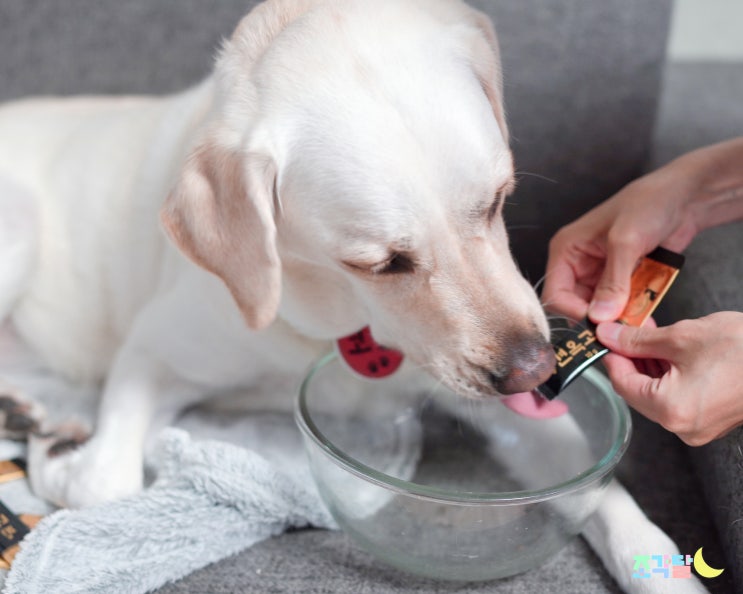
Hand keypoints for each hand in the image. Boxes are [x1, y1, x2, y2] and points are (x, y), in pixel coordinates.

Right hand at [542, 137, 742, 323]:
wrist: (685, 197)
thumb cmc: (649, 204)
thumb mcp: (626, 241)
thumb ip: (613, 282)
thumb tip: (600, 318)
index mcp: (567, 250)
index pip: (555, 294)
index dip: (574, 312)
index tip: (600, 325)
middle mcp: (578, 264)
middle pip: (576, 305)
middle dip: (598, 320)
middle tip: (622, 331)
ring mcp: (601, 274)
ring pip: (599, 309)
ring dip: (617, 320)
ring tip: (638, 327)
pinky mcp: (622, 280)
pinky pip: (619, 305)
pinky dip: (631, 314)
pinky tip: (645, 320)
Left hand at [596, 312, 742, 445]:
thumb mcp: (682, 337)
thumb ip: (638, 340)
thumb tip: (609, 337)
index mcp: (670, 410)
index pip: (622, 383)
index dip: (612, 356)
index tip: (608, 336)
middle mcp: (682, 427)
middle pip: (637, 391)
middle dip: (630, 359)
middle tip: (627, 331)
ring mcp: (698, 427)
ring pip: (655, 394)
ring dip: (648, 365)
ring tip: (648, 335)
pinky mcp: (711, 420)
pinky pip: (676, 398)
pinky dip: (668, 376)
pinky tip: (668, 351)